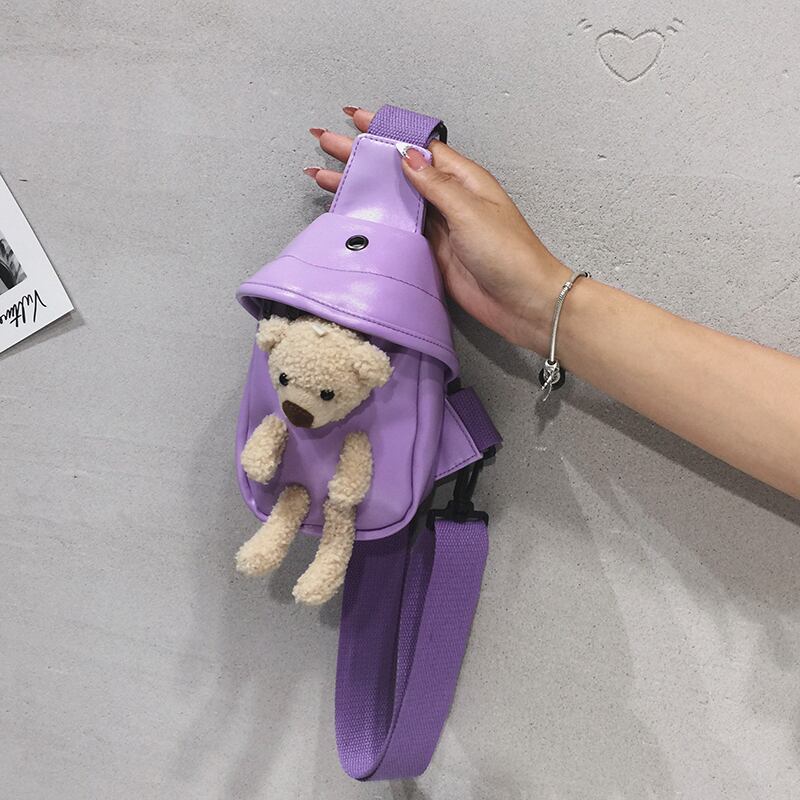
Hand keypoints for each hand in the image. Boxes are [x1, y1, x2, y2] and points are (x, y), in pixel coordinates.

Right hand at [306, 107, 570, 353]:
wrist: (522, 303)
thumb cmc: (509, 254)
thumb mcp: (471, 211)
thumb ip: (436, 185)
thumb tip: (406, 154)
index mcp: (461, 179)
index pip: (416, 146)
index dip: (385, 131)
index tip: (354, 117)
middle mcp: (445, 198)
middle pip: (396, 171)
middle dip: (360, 156)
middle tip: (324, 142)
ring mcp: (435, 227)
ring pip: (390, 200)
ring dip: (359, 188)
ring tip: (322, 176)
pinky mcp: (428, 253)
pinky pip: (395, 230)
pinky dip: (371, 222)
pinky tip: (349, 216)